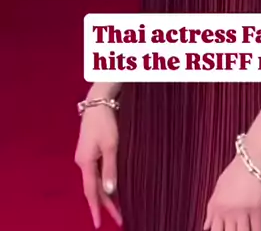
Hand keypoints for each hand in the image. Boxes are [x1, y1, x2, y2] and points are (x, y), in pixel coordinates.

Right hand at [74, 106, 122, 227]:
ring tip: (117, 208)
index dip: (96, 209)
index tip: (98, 224)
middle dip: (105, 204)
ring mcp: (85, 156)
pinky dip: (103, 182)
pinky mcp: (89, 150)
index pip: (90, 192)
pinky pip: (95, 172)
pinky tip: (111, 187)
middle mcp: (82, 162)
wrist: (98, 102)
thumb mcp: (110, 146)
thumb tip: (108, 192)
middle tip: (118, 218)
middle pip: (93, 188)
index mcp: (85, 162)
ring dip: (105, 194)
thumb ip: (110, 169)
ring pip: (94, 181)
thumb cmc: (105, 122)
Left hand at [203, 154, 260, 230]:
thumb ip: (212, 209)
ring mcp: (242, 212)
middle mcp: (228, 212)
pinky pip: (258, 230)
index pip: (214, 230)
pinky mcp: (258, 210)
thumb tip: (206, 227)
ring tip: (244, 230)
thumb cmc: (236, 170)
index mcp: (217, 207)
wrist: (252, 158)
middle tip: (235, 230)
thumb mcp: (219, 187)